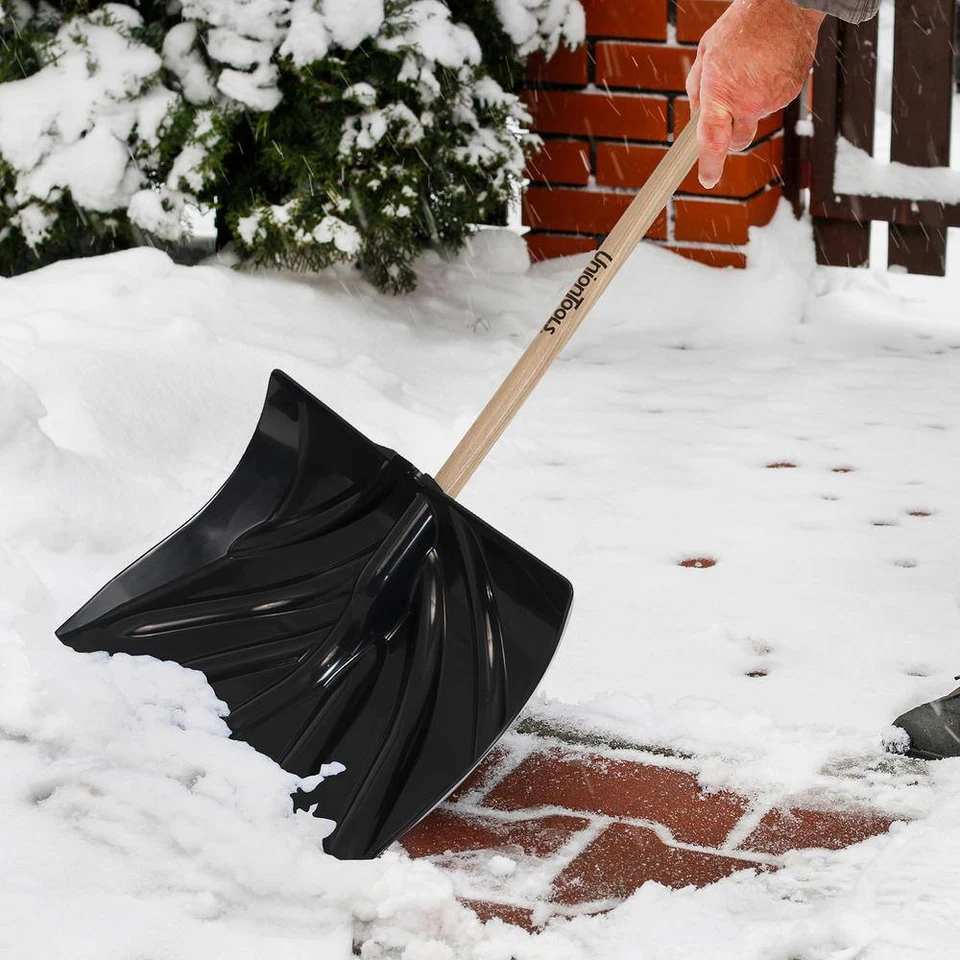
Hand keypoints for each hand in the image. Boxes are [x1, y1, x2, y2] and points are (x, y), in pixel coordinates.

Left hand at [685, 0, 824, 187]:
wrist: (784, 6)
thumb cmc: (741, 26)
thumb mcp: (705, 54)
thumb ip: (697, 90)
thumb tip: (696, 118)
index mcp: (721, 93)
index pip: (713, 142)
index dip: (709, 165)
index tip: (708, 178)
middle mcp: (748, 102)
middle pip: (737, 142)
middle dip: (729, 135)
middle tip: (727, 113)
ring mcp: (772, 100)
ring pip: (754, 120)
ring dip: (749, 106)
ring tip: (750, 71)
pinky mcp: (790, 95)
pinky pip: (772, 105)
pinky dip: (767, 93)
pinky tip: (766, 69)